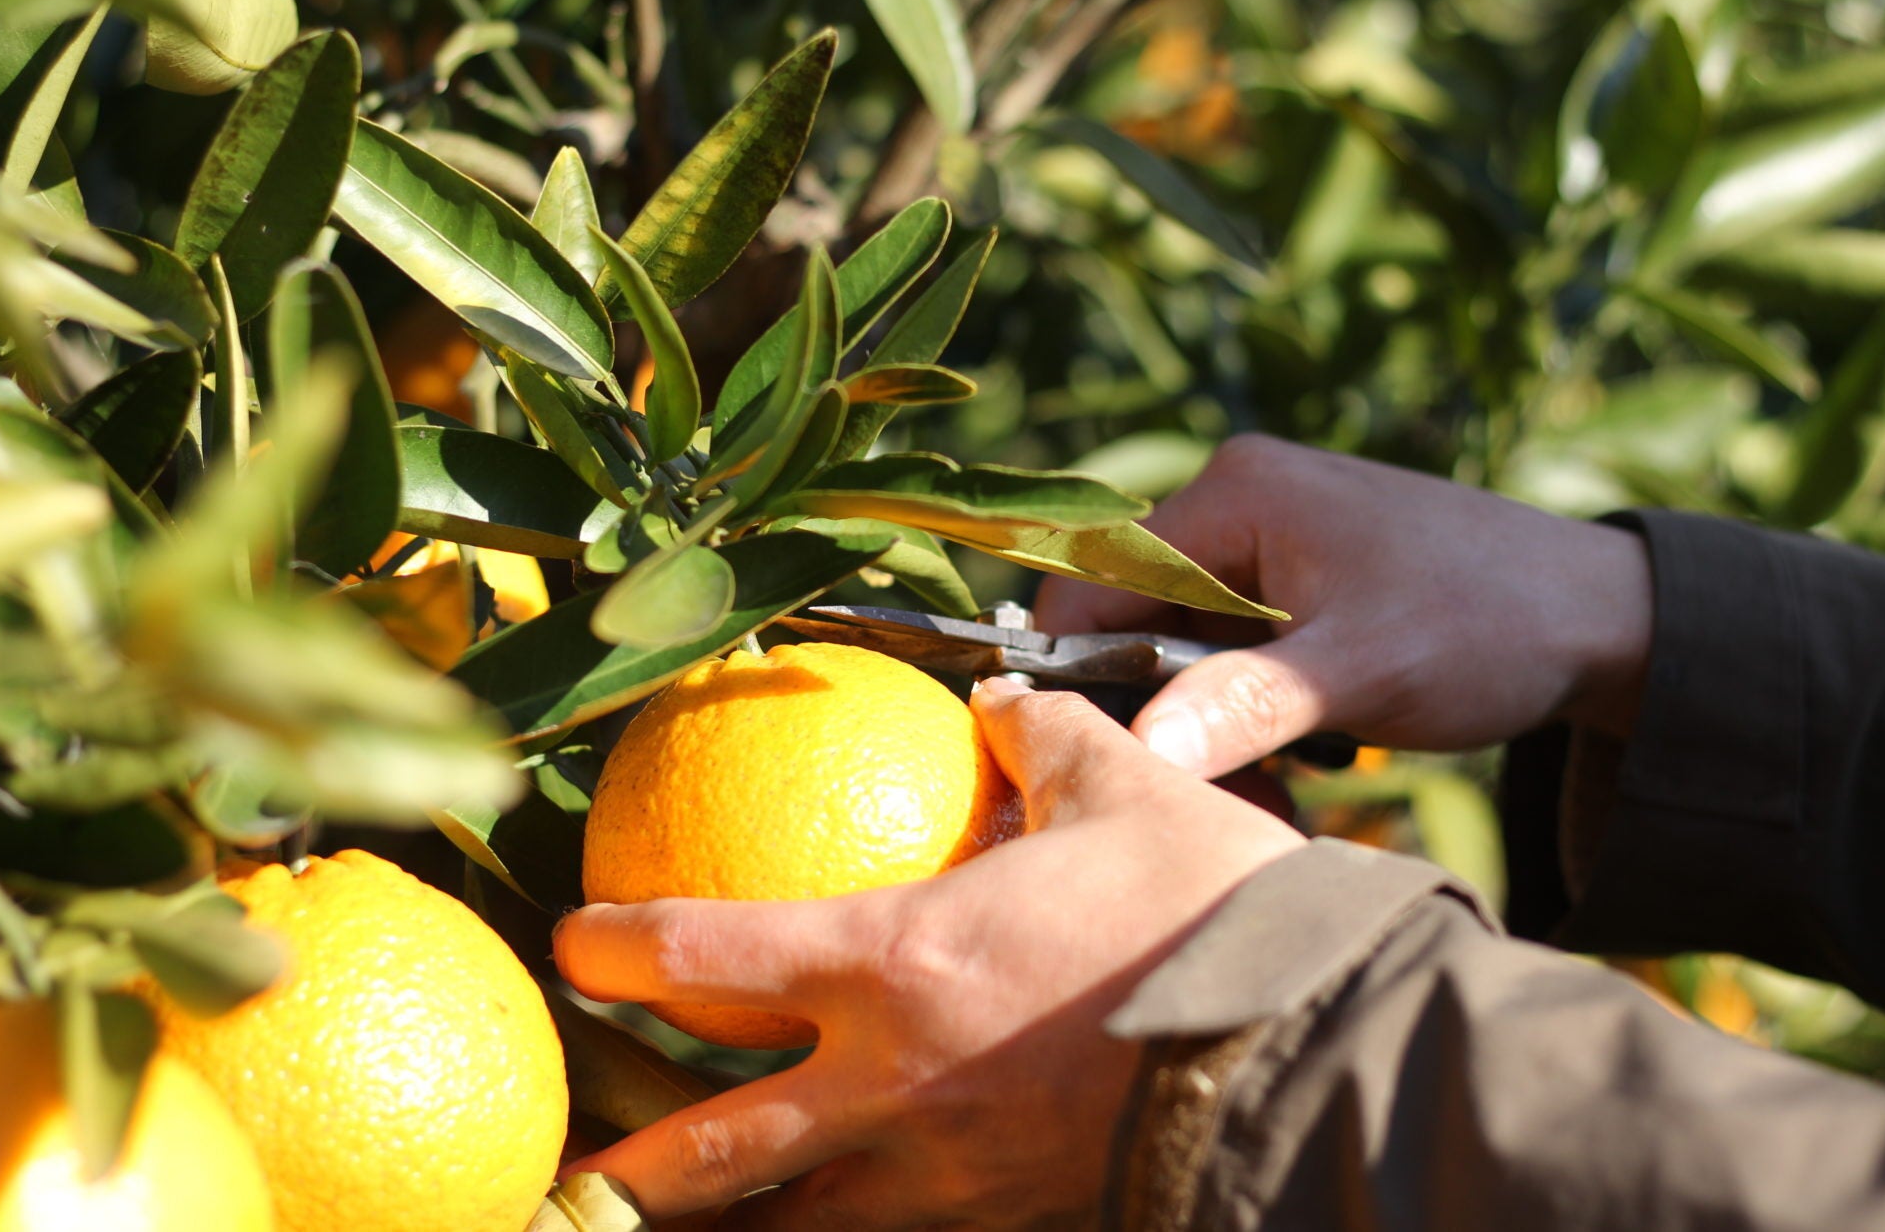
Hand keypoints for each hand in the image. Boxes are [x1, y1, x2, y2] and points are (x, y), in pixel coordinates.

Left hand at [553, 681, 1305, 1229]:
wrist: (1317, 1049)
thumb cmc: (1209, 912)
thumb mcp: (1123, 788)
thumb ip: (1040, 739)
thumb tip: (998, 704)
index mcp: (896, 970)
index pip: (709, 958)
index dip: (619, 948)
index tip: (572, 941)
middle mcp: (894, 1092)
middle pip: (711, 1161)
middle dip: (624, 1176)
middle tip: (567, 1171)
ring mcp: (949, 1178)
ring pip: (801, 1227)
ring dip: (729, 1226)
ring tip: (682, 1219)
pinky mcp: (1013, 1218)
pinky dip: (856, 1223)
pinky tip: (858, 1205)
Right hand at [1037, 436, 1653, 777]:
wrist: (1607, 617)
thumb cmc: (1487, 627)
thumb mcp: (1361, 672)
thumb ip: (1244, 706)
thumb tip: (1140, 754)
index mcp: (1237, 491)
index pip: (1098, 575)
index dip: (1070, 661)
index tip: (1072, 749)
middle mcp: (1241, 494)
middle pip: (1135, 606)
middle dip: (1147, 696)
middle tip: (1176, 782)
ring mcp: (1273, 531)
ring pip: (1183, 632)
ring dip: (1199, 704)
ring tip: (1248, 768)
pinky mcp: (1304, 570)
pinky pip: (1232, 637)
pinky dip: (1241, 695)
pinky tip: (1285, 745)